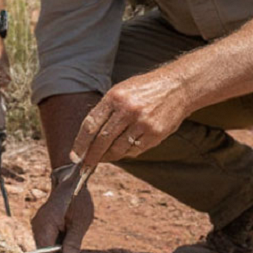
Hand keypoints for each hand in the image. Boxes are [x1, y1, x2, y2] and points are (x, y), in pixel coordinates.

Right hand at [31, 178, 91, 252]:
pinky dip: (58, 240)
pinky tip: (67, 230)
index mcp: (44, 225)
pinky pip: (48, 240)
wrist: (71, 180)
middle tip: (74, 242)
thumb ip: (73, 243)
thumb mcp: (80, 222)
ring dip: (59, 247)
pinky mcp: (41, 225)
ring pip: (46, 247)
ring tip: (71, 232)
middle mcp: (37, 226)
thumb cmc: (76, 199)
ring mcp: (38, 225)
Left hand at [73, 69, 189, 167]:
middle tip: (85, 165)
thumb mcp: (121, 90)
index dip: (80, 143)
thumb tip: (89, 136)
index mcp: (115, 97)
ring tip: (103, 158)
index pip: (91, 124)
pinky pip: (135, 150)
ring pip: (118, 148)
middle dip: (92, 155)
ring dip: (108, 156)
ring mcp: (142, 123)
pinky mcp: (155, 134)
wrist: (177, 87)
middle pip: (102, 140)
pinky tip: (122, 151)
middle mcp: (128, 110)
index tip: (75, 156)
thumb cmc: (145, 88)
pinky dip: (126, 153)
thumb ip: (106, 110)